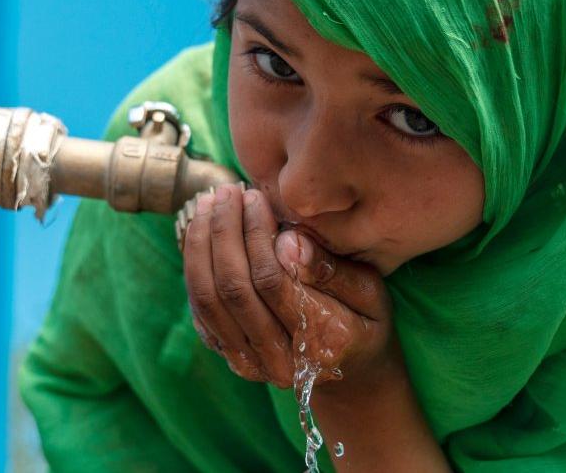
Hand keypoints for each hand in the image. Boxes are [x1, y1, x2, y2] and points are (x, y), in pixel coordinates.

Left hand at [178, 185, 395, 388]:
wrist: (350, 372)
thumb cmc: (365, 321)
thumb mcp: (370, 291)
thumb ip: (331, 270)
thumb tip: (287, 243)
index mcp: (322, 339)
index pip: (272, 281)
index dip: (256, 234)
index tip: (254, 198)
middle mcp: (281, 360)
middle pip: (233, 290)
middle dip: (224, 233)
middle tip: (227, 193)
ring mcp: (252, 364)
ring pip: (208, 301)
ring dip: (200, 247)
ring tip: (208, 205)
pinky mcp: (232, 356)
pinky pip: (201, 311)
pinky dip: (195, 268)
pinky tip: (201, 234)